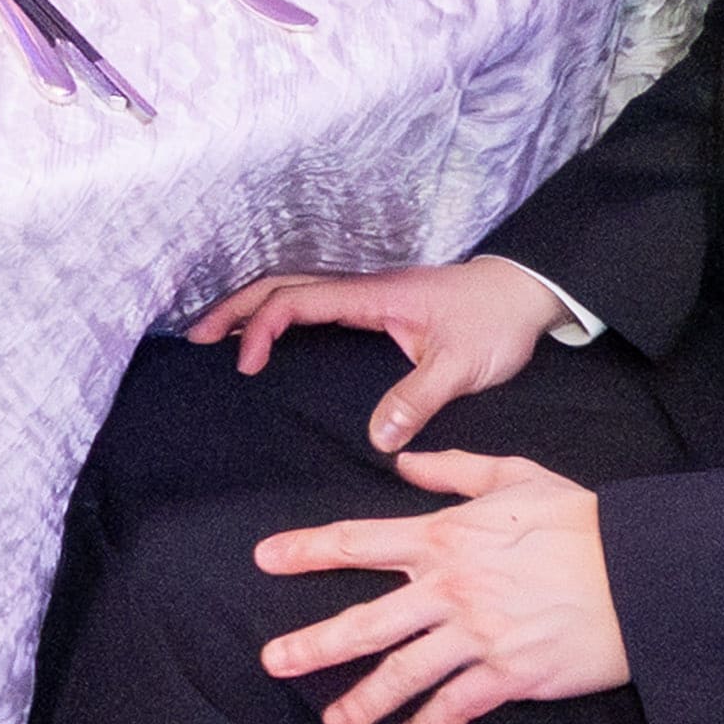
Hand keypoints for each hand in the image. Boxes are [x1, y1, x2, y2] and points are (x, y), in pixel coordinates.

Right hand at [188, 255, 571, 450]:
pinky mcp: (377, 304)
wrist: (525, 292)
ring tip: (220, 335)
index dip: (261, 328)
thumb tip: (376, 438)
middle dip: (235, 308)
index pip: (297, 302)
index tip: (245, 364)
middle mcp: (362, 289)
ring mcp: (368, 294)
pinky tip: (274, 338)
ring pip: (295, 288)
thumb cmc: (494, 322)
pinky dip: (281, 312)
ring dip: (254, 306)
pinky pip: (315, 301)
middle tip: (198, 339)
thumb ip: (417, 398)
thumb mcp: (462, 366)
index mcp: (371, 297)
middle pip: (281, 285)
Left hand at [258, 449, 627, 723]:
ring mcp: (478, 635)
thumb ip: (455, 470)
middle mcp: (450, 588)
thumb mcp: (516, 476)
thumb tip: (405, 461)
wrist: (642, 573)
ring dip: (363, 703)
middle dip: (315, 644)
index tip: (265, 558)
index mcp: (445, 537)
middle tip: (273, 662)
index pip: (359, 542)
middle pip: (366, 621)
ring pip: (403, 673)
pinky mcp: (510, 674)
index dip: (307, 550)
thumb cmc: (582, 521)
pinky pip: (457, 705)